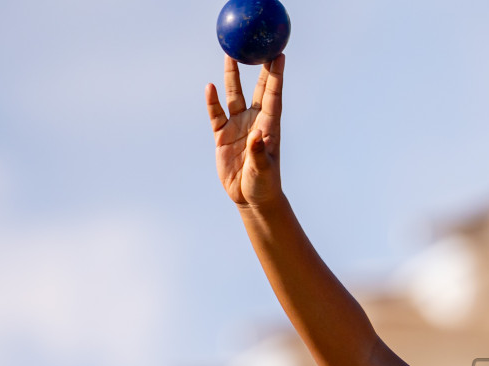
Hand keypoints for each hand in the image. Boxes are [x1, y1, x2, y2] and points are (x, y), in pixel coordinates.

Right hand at [206, 54, 284, 208]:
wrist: (251, 197)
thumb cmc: (263, 184)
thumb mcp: (263, 171)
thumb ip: (259, 153)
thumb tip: (256, 136)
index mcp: (269, 127)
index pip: (272, 96)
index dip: (276, 76)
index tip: (279, 55)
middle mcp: (254, 121)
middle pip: (256, 88)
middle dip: (258, 68)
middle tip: (258, 45)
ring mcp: (238, 126)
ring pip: (234, 95)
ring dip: (231, 77)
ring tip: (229, 55)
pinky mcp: (223, 136)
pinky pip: (216, 114)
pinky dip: (212, 102)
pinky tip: (209, 87)